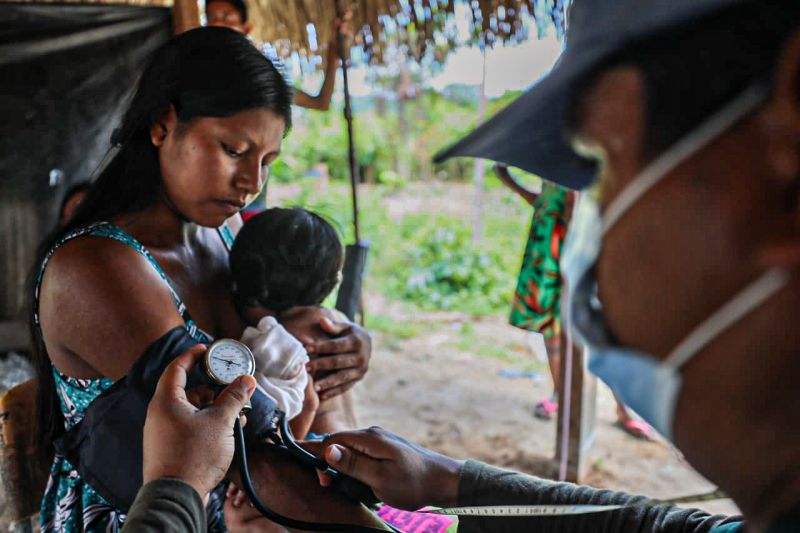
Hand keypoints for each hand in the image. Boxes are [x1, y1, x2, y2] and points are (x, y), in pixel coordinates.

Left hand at [142, 345, 256, 499]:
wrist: (176, 496)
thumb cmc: (194, 455)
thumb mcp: (220, 422)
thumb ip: (234, 398)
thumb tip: (247, 379)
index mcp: (166, 401)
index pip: (176, 368)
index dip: (192, 356)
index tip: (206, 350)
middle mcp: (159, 415)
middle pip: (187, 391)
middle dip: (212, 389)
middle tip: (230, 388)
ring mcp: (162, 433)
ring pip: (190, 411)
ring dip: (212, 409)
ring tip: (235, 415)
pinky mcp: (168, 449)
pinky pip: (188, 427)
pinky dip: (206, 424)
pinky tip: (226, 432)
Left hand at [305, 317, 370, 399]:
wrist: (367, 344)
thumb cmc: (350, 333)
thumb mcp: (344, 327)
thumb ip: (333, 326)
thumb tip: (322, 321)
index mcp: (357, 341)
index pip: (336, 345)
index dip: (321, 347)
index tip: (306, 348)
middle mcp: (362, 357)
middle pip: (338, 362)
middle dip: (321, 365)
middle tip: (306, 368)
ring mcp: (361, 370)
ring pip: (342, 377)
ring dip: (327, 382)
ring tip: (314, 387)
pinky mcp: (358, 379)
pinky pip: (345, 387)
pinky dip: (334, 392)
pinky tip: (322, 396)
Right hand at [317, 427, 463, 510]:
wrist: (443, 481)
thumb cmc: (413, 482)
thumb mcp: (379, 478)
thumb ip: (352, 463)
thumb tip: (327, 450)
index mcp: (370, 438)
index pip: (332, 439)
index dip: (316, 454)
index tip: (306, 467)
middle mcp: (373, 435)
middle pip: (339, 445)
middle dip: (330, 465)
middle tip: (330, 486)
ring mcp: (380, 442)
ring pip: (350, 452)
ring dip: (345, 470)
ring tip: (351, 488)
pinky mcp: (386, 450)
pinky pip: (362, 457)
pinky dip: (357, 470)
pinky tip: (363, 484)